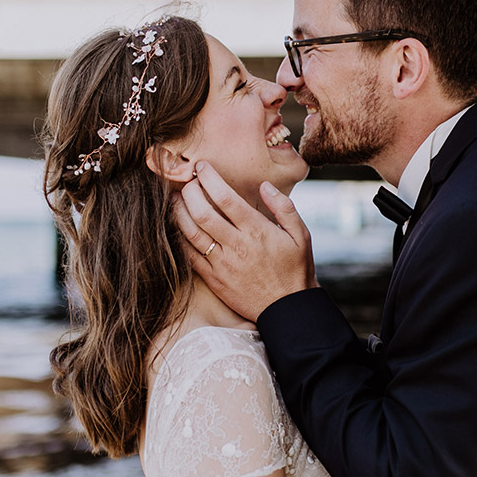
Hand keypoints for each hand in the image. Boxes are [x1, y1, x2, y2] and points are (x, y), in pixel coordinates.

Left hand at [175, 162, 316, 320]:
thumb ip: (284, 208)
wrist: (287, 309)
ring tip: (175, 199)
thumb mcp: (301, 235)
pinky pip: (190, 256)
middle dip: (189, 192)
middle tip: (186, 181)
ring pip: (191, 233)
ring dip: (179, 213)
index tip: (202, 167)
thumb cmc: (295, 269)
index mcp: (257, 231)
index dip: (210, 179)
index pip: (226, 198)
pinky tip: (178, 226)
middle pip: (202, 213)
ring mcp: (222, 264)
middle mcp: (237, 246)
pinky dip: (180, 238)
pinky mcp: (214, 279)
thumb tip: (265, 186)